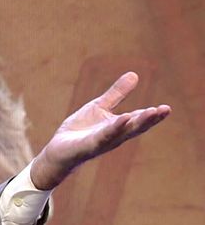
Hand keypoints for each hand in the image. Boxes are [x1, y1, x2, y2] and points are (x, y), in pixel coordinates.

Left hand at [30, 72, 170, 189]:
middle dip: (150, 119)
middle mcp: (114, 135)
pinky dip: (113, 128)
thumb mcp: (99, 107)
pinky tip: (122, 118)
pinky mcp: (88, 146)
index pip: (138, 119)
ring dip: (136, 123)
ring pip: (122, 132)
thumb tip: (134, 74)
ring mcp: (102, 142)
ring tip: (151, 112)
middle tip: (166, 110)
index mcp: (118, 126)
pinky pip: (102, 137)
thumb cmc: (80, 130)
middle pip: (135, 127)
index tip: (166, 108)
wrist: (58, 150)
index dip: (153, 115)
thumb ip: (116, 94)